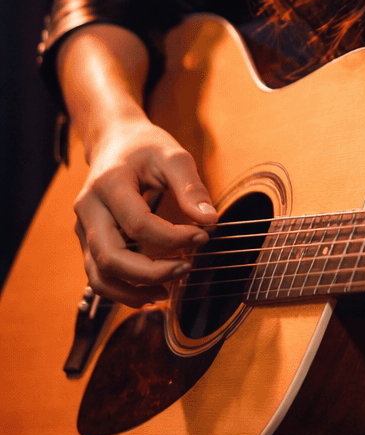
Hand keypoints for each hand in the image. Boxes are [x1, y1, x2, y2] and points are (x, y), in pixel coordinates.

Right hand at [73, 116, 217, 306]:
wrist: (114, 143)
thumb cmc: (144, 148)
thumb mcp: (172, 155)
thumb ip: (191, 186)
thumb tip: (211, 220)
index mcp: (108, 184)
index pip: (138, 224)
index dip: (173, 237)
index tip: (203, 235)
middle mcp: (88, 209)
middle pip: (110, 257)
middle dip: (151, 272)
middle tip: (187, 267)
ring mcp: (84, 228)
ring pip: (99, 275)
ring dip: (134, 291)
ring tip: (169, 289)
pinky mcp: (88, 241)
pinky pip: (100, 276)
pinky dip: (124, 290)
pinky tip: (154, 289)